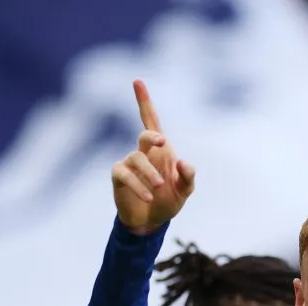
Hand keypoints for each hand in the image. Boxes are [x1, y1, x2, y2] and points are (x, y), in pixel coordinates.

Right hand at [112, 80, 195, 234]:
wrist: (150, 223)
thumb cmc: (168, 201)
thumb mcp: (184, 191)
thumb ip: (188, 177)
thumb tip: (183, 162)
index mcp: (160, 150)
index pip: (151, 120)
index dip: (144, 101)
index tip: (137, 81)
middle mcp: (144, 153)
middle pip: (145, 134)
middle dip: (152, 135)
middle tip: (163, 143)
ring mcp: (129, 164)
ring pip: (137, 157)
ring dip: (150, 173)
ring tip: (159, 187)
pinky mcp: (119, 178)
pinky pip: (125, 174)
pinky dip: (138, 184)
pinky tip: (149, 195)